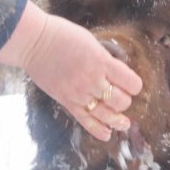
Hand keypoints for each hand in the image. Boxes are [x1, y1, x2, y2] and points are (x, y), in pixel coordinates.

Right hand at [0, 2, 142, 140]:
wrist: (34, 42)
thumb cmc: (62, 35)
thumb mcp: (91, 42)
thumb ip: (104, 58)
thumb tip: (116, 70)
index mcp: (102, 62)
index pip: (131, 83)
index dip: (134, 85)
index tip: (131, 84)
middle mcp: (93, 80)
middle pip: (121, 101)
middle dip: (125, 101)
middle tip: (121, 97)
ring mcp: (79, 93)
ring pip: (106, 114)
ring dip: (117, 119)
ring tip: (123, 122)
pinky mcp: (66, 102)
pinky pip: (86, 121)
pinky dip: (98, 130)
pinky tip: (107, 135)